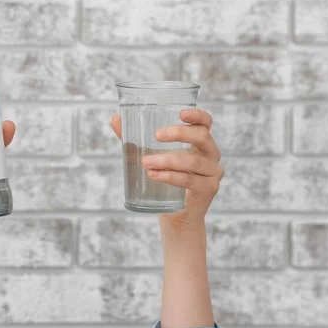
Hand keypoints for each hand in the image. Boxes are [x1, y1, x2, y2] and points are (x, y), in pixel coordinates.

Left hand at [111, 108, 223, 231]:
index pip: (206, 123)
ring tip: (146, 162)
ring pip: (193, 161)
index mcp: (200, 142)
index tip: (181, 113)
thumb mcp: (148, 155)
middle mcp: (211, 154)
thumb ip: (134, 138)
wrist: (175, 214)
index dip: (197, 115)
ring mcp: (213, 172)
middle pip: (202, 137)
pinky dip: (170, 177)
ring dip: (167, 160)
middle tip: (156, 135)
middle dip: (179, 134)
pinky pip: (190, 180)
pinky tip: (154, 175)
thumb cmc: (164, 178)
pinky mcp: (209, 189)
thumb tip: (115, 118)